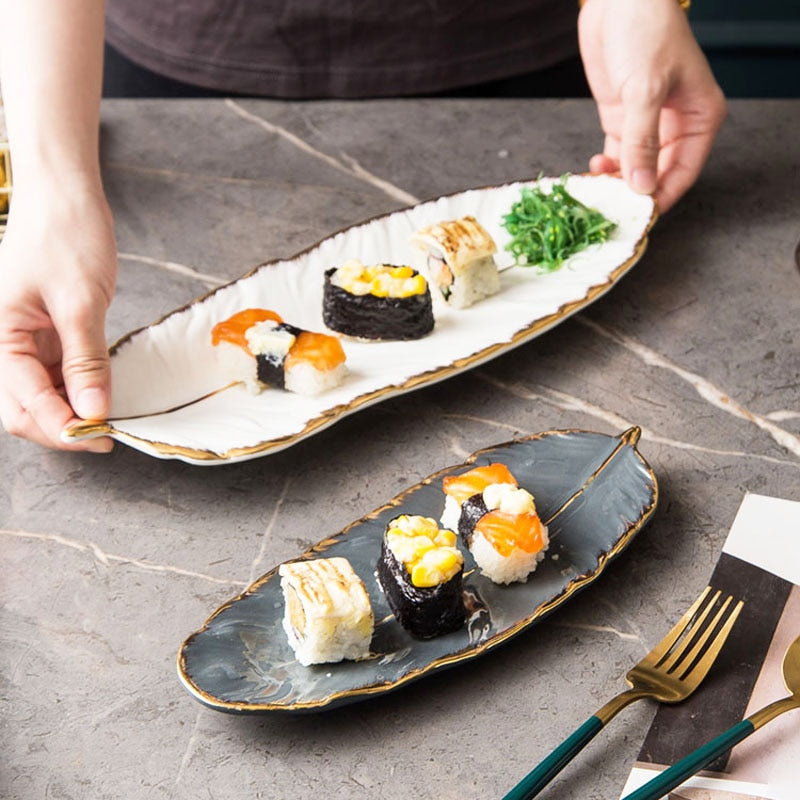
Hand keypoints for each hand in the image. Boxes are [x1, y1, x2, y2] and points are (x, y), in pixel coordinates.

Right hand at [0, 181, 117, 450]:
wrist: (64, 198)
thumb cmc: (65, 236)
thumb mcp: (80, 302)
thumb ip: (86, 359)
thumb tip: (94, 411)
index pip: (23, 400)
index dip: (61, 425)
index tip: (100, 438)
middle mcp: (3, 343)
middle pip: (21, 408)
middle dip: (59, 429)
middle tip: (103, 438)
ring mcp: (23, 342)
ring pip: (38, 396)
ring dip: (69, 414)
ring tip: (107, 423)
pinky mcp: (45, 337)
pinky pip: (54, 377)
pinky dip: (76, 392)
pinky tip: (101, 398)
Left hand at [578, 0, 725, 212]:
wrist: (619, 0)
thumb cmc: (645, 33)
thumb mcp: (645, 89)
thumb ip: (643, 141)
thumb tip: (642, 186)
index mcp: (699, 119)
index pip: (683, 172)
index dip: (661, 197)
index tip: (639, 217)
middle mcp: (677, 125)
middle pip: (657, 175)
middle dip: (634, 194)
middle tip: (610, 210)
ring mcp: (647, 124)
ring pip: (634, 169)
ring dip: (616, 184)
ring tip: (596, 192)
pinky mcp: (621, 118)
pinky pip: (616, 155)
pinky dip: (605, 168)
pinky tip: (591, 173)